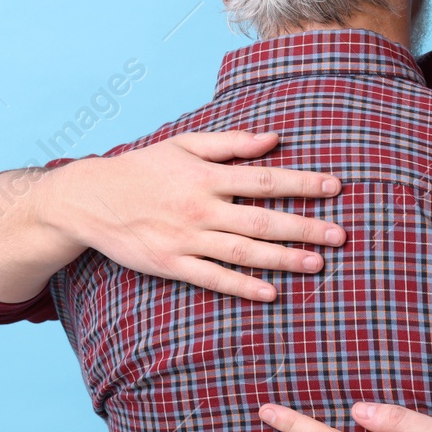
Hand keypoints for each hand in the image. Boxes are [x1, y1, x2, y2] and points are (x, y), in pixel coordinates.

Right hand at [47, 130, 344, 300]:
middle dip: (304, 227)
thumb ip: (230, 144)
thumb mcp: (184, 145)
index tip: (334, 187)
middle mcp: (199, 209)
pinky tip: (271, 293)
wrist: (91, 199)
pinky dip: (242, 286)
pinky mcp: (171, 264)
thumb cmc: (144, 168)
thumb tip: (274, 138)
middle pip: (261, 220)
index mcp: (206, 177)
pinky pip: (212, 278)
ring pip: (242, 252)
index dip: (301, 183)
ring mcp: (185, 239)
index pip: (264, 179)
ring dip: (282, 259)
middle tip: (341, 234)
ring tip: (317, 264)